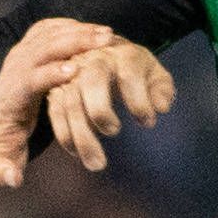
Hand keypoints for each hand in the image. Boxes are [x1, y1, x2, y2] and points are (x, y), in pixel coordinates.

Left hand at [0, 19, 115, 185]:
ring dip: (77, 32)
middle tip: (104, 41)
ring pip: (47, 35)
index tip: (75, 70)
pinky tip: (95, 31)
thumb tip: (13, 178)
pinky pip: (49, 31)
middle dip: (71, 42)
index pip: (27, 79)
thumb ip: (1, 172)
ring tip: (108, 34)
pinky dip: (72, 27)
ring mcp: (19, 56)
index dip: (49, 73)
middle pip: (40, 48)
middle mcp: (13, 70)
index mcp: (10, 97)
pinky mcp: (27, 49)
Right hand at [41, 35, 173, 174]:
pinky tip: (76, 153)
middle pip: (92, 81)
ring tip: (97, 165)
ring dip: (82, 135)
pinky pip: (55, 112)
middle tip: (114, 132)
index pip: (129, 74)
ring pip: (70, 101)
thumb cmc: (134, 70)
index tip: (148, 122)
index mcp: (123, 54)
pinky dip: (64, 135)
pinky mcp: (58, 90)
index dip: (138, 100)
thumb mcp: (154, 74)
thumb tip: (161, 108)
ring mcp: (73, 75)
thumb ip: (162, 89)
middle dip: (100, 110)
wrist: (104, 53)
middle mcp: (95, 60)